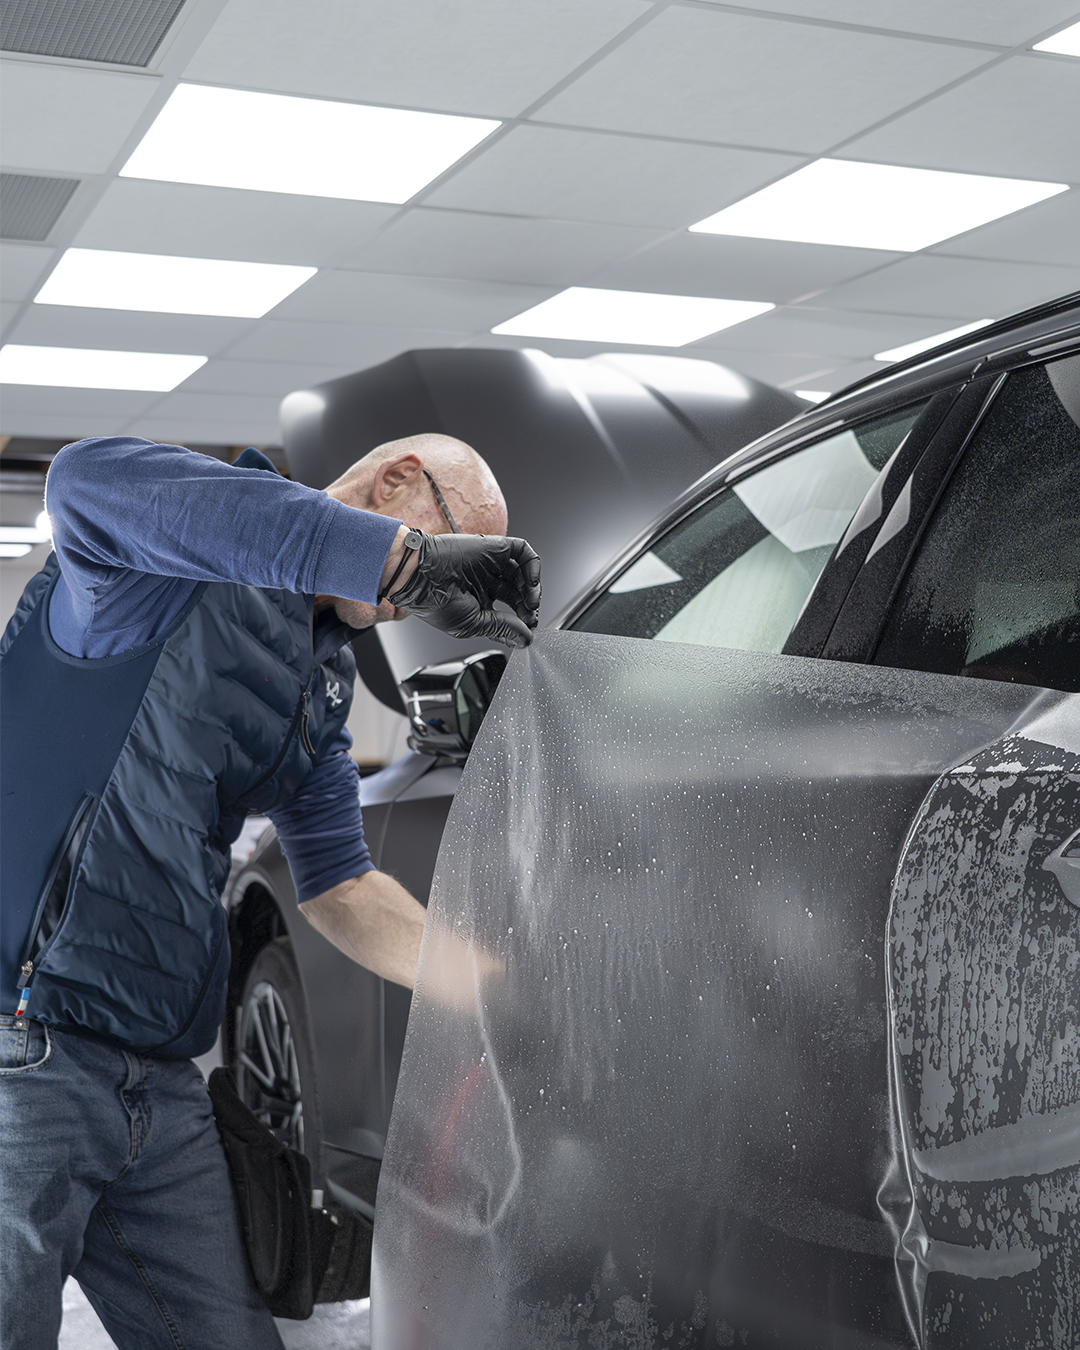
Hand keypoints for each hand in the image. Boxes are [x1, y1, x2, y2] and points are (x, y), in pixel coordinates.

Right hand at [386, 533, 540, 647]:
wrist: (420, 576)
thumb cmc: (435, 601)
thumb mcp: (474, 624)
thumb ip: (503, 629)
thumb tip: (525, 638)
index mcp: (479, 601)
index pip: (509, 612)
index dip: (522, 622)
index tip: (527, 631)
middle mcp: (486, 582)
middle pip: (519, 592)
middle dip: (529, 607)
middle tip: (530, 617)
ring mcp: (491, 565)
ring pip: (523, 573)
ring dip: (533, 589)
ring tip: (530, 602)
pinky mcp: (494, 548)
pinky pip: (522, 551)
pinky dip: (532, 565)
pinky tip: (530, 581)